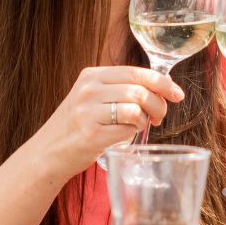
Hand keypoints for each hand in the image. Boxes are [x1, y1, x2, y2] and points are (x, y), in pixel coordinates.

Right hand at [35, 64, 183, 175]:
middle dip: (159, 104)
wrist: (48, 152)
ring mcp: (88, 112)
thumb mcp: (92, 97)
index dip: (162, 82)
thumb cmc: (77, 125)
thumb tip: (162, 87)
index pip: (136, 71)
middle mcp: (89, 90)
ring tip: (138, 127)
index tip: (177, 94)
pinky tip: (125, 136)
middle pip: (140, 90)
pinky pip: (128, 130)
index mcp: (91, 76)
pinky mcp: (91, 135)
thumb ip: (119, 88)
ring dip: (145, 120)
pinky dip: (133, 134)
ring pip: (136, 109)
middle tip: (159, 117)